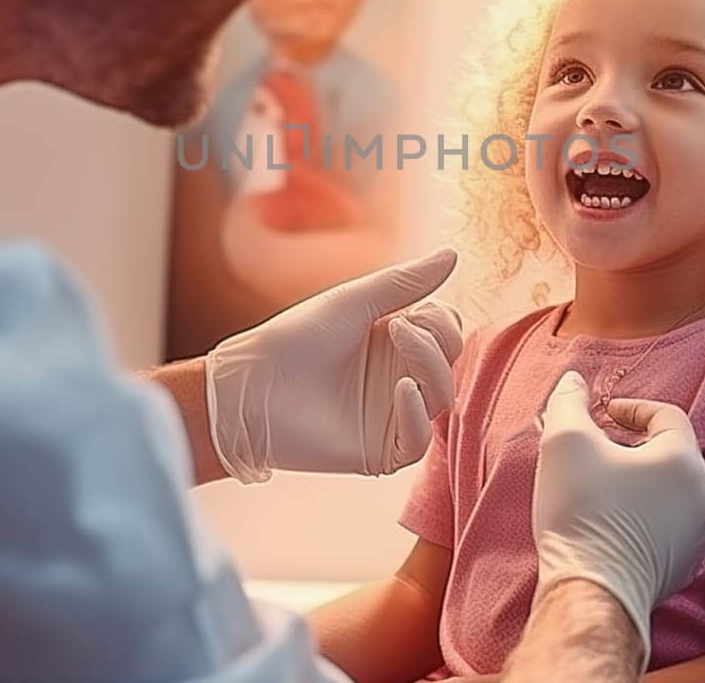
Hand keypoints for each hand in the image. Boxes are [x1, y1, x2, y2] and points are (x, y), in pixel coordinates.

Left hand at [205, 248, 462, 481]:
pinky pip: (419, 441)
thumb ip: (405, 282)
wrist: (250, 387)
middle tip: (400, 326)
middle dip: (438, 339)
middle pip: (450, 361)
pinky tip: (402, 390)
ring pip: (442, 397)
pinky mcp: (380, 450)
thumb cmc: (294, 339)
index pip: (446, 332)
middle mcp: (398, 377)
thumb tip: (454, 254)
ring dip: (431, 366)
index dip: (442, 320)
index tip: (414, 309)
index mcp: (393, 342)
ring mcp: (391, 415)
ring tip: (398, 341)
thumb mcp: (354, 302)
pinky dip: (418, 415)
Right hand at [530, 372, 704, 670]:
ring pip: (671, 493)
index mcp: (684, 460)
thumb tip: (573, 381)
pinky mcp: (684, 570)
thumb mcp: (564, 440)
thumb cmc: (582, 513)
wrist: (592, 593)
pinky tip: (611, 523)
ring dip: (639, 482)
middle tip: (596, 450)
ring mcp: (698, 538)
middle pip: (670, 454)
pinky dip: (644, 516)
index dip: (632, 408)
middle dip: (633, 446)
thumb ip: (569, 401)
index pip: (666, 415)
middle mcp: (703, 498)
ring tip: (601, 487)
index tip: (602, 415)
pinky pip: (668, 528)